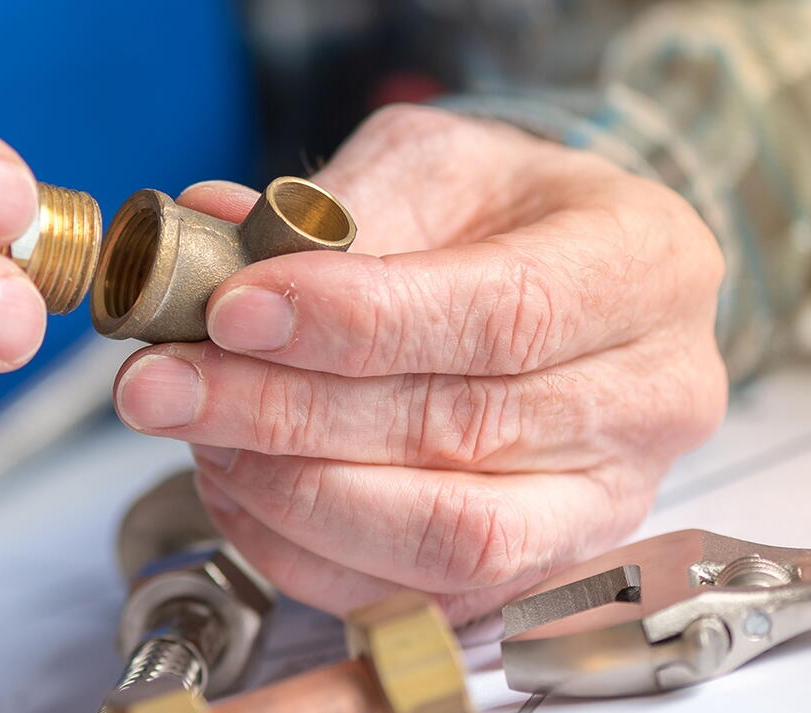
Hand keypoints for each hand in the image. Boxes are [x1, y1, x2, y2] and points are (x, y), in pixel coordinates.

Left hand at [113, 105, 728, 617]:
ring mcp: (603, 502)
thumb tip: (213, 232)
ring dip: (288, 490)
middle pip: (459, 429)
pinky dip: (299, 550)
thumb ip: (336, 206)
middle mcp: (648, 398)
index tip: (233, 309)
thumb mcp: (437, 165)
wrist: (566, 289)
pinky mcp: (536, 572)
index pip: (503, 314)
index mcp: (644, 266)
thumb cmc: (506, 218)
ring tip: (197, 430)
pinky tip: (236, 484)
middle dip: (285, 411)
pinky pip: (409, 593)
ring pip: (438, 534)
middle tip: (162, 382)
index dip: (357, 322)